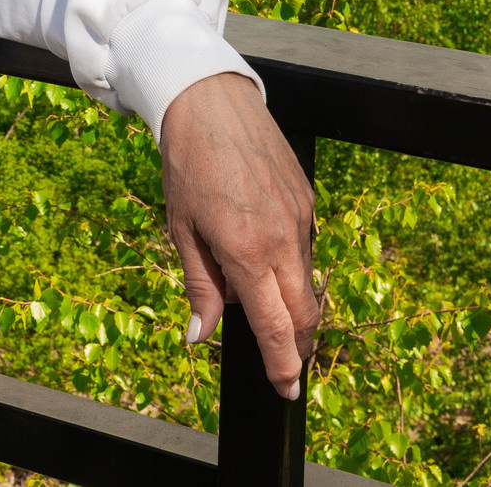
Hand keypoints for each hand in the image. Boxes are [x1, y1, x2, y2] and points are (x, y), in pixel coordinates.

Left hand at [159, 72, 317, 397]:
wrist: (210, 101)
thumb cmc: (187, 166)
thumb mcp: (181, 231)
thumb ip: (199, 286)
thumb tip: (201, 336)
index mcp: (248, 252)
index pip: (275, 326)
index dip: (283, 363)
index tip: (286, 389)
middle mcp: (284, 240)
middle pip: (304, 312)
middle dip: (298, 345)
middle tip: (284, 365)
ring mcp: (302, 219)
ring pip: (305, 280)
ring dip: (287, 300)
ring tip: (248, 283)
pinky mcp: (308, 200)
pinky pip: (304, 247)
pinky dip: (286, 263)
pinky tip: (258, 247)